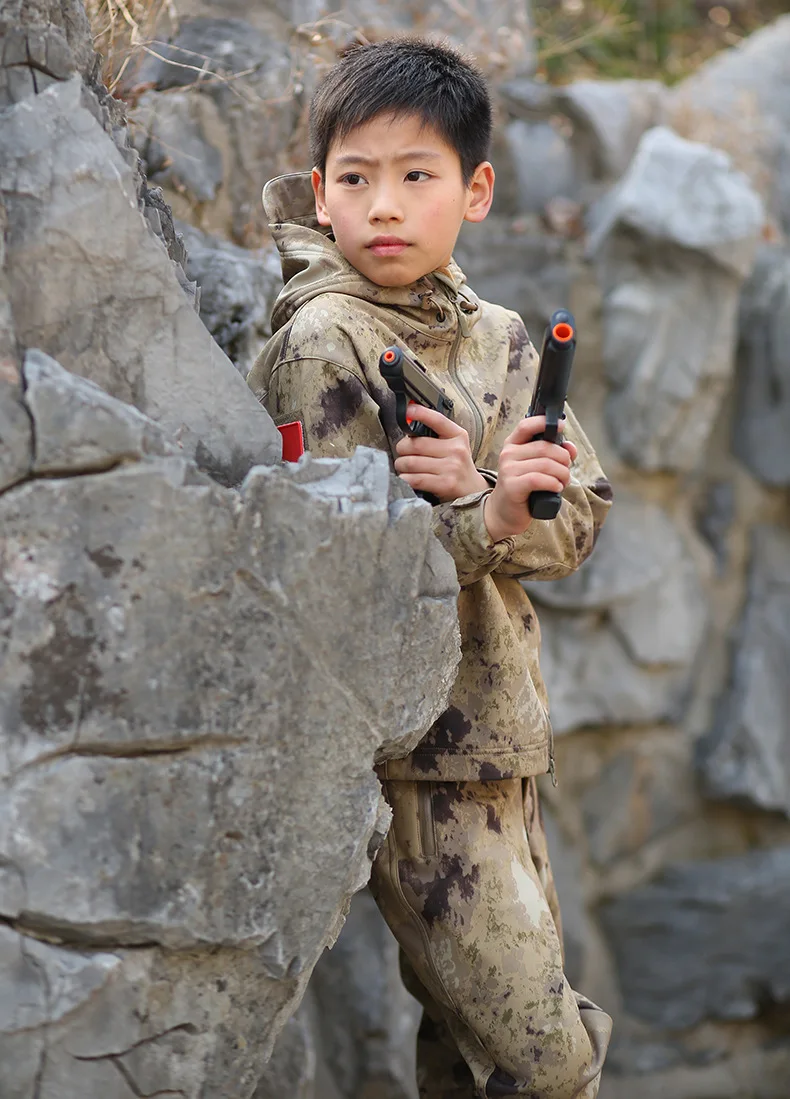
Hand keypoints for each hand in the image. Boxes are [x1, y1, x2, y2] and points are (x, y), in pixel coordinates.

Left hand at [394, 403, 488, 502]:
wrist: (473, 490)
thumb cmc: (457, 465)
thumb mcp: (453, 445)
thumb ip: (434, 434)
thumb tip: (409, 422)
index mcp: (457, 435)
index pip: (437, 420)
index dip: (420, 413)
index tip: (408, 410)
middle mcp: (456, 450)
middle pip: (415, 444)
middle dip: (401, 449)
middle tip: (402, 453)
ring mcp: (451, 468)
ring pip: (411, 462)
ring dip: (401, 466)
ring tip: (404, 467)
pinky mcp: (445, 484)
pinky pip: (414, 479)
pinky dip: (405, 479)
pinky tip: (407, 478)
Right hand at [484, 415, 576, 541]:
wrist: (504, 512)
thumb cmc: (523, 488)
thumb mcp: (537, 467)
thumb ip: (553, 454)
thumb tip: (571, 448)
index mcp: (513, 445)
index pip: (526, 426)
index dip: (545, 423)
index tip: (561, 425)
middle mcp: (508, 454)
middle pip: (544, 447)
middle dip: (563, 458)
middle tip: (566, 470)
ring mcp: (508, 470)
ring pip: (546, 464)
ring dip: (562, 474)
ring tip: (563, 482)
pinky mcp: (512, 486)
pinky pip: (539, 479)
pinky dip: (553, 483)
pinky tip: (556, 488)